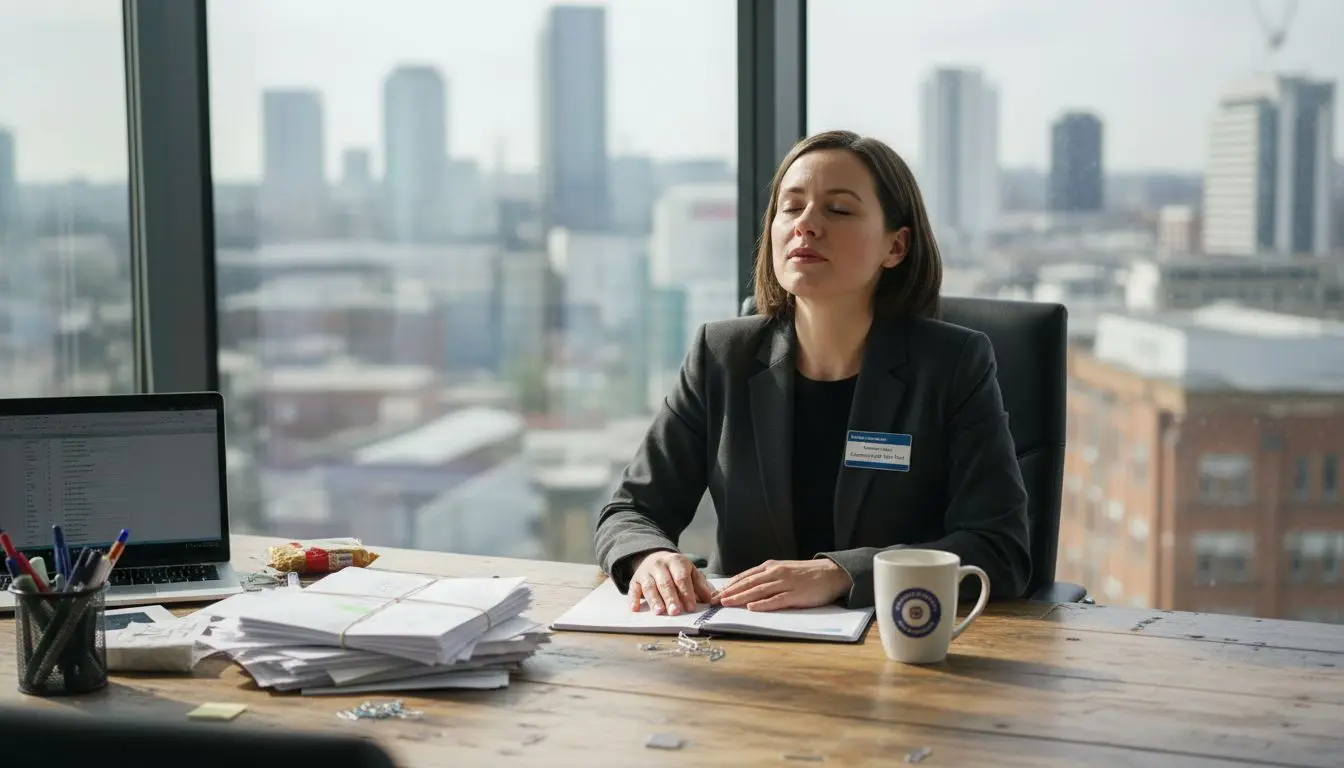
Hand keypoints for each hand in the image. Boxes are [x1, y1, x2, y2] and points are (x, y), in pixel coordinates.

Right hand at [629, 550, 714, 615]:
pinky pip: (633, 589)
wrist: (653, 557)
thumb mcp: (690, 571)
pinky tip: (635, 608)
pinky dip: (633, 599)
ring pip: (650, 586)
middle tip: (675, 612)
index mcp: (676, 561)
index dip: (686, 593)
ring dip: (654, 600)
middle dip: (670, 598)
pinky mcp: (635, 580)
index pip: (681, 577)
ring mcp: (646, 572)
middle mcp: (659, 565)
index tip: (691, 607)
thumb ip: (699, 584)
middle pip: (665, 583)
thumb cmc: (675, 569)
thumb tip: (708, 598)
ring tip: (659, 612)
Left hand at [713, 559, 852, 610]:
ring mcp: (785, 584)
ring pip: (758, 591)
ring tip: (726, 603)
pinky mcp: (796, 595)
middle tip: (714, 601)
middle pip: (748, 583)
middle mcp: (775, 573)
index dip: (729, 585)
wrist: (832, 573)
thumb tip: (747, 588)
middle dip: (729, 592)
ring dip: (740, 597)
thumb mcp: (783, 571)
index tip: (715, 594)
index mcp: (771, 567)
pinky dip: (763, 604)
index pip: (745, 577)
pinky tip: (751, 608)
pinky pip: (776, 600)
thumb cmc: (807, 574)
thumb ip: (767, 578)